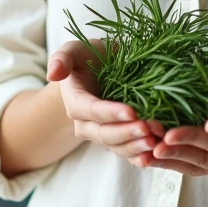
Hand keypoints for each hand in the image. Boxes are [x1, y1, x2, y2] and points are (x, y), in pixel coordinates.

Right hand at [47, 39, 164, 167]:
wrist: (101, 69)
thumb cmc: (89, 57)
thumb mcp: (75, 50)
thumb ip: (63, 57)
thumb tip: (53, 73)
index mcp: (75, 101)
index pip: (91, 110)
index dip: (109, 113)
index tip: (131, 111)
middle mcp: (86, 123)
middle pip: (104, 133)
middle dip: (126, 133)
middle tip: (147, 128)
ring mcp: (102, 133)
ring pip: (116, 146)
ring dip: (135, 147)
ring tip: (154, 142)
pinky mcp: (118, 140)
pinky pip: (126, 154)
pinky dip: (139, 157)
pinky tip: (154, 156)